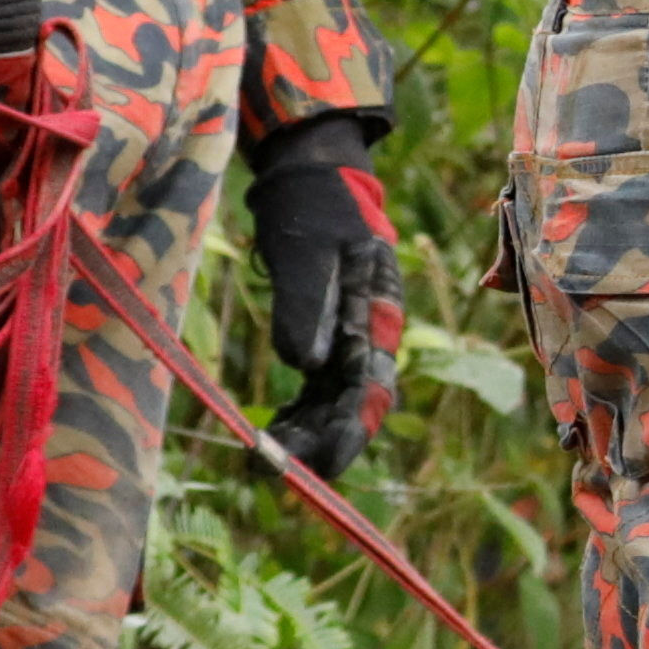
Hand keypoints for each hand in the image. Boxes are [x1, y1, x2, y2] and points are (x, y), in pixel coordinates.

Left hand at [245, 123, 403, 475]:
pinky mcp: (328, 332)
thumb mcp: (308, 252)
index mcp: (379, 315)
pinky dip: (299, 409)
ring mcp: (351, 335)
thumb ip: (307, 306)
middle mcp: (372, 334)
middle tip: (278, 471)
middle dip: (321, 441)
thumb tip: (303, 366)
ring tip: (269, 457)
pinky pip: (318, 384)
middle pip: (352, 403)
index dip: (348, 432)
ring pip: (333, 399)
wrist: (311, 177)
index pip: (369, 389)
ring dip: (306, 430)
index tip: (320, 466)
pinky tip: (276, 427)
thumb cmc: (314, 209)